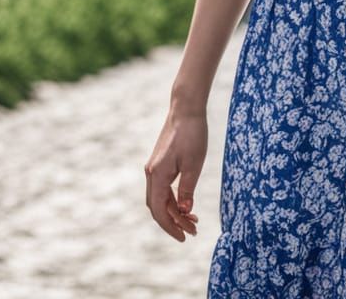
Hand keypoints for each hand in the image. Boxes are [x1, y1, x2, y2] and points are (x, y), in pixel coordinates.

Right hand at [144, 104, 207, 241]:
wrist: (186, 108)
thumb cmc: (192, 133)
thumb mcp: (194, 164)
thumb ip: (187, 189)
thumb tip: (183, 210)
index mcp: (157, 175)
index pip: (159, 210)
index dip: (170, 226)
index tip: (184, 237)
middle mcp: (151, 173)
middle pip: (157, 207)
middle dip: (173, 222)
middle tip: (192, 231)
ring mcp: (154, 168)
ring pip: (160, 198)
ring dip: (174, 211)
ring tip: (193, 220)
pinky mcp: (160, 163)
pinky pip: (163, 187)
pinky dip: (173, 198)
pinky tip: (186, 203)